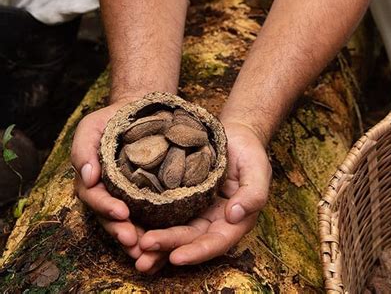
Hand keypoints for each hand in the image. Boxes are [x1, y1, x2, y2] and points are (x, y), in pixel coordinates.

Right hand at [71, 98, 167, 273]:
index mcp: (92, 179)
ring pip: (128, 221)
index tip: (121, 213)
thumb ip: (83, 150)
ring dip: (136, 236)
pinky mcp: (148, 193)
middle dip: (120, 230)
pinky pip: (149, 212)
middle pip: (110, 216)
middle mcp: (108, 192)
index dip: (106, 207)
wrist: (139, 110)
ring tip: (146, 249)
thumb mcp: (91, 127)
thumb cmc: (111, 119)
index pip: (95, 197)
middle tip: (133, 241)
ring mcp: (127, 195)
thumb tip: (87, 177)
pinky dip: (153, 226)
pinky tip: (164, 238)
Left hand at [136, 122, 271, 270]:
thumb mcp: (258, 168)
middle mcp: (213, 220)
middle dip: (168, 246)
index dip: (197, 251)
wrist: (235, 134)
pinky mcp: (180, 197)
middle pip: (190, 239)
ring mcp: (196, 209)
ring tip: (132, 246)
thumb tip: (234, 216)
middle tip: (144, 248)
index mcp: (234, 220)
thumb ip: (254, 194)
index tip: (176, 256)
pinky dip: (149, 220)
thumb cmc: (250, 151)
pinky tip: (131, 223)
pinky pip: (164, 211)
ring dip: (155, 241)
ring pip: (174, 230)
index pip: (216, 242)